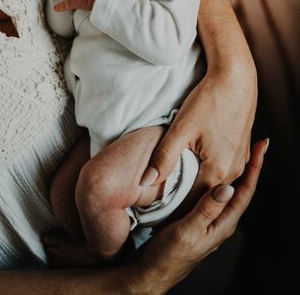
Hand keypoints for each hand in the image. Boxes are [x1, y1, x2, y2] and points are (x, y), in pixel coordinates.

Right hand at [127, 139, 267, 294]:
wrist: (153, 271)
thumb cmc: (169, 255)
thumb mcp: (188, 231)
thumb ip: (206, 210)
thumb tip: (227, 188)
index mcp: (224, 224)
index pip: (246, 192)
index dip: (255, 169)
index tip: (262, 149)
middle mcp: (221, 221)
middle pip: (241, 188)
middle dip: (250, 167)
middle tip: (254, 144)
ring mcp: (210, 219)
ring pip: (227, 189)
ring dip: (236, 170)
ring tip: (239, 151)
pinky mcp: (198, 217)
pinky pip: (213, 193)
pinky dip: (217, 177)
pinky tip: (211, 169)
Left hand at [140, 63, 256, 198]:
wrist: (236, 77)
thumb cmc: (209, 99)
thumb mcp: (181, 129)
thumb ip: (164, 158)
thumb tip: (145, 182)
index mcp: (218, 170)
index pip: (192, 201)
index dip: (173, 206)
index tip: (156, 209)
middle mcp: (233, 170)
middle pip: (204, 194)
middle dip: (184, 198)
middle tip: (161, 202)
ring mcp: (240, 159)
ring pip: (215, 181)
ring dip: (197, 184)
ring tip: (175, 185)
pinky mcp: (241, 149)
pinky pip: (223, 168)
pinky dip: (208, 171)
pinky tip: (195, 165)